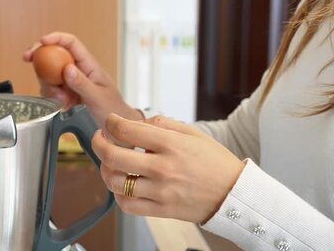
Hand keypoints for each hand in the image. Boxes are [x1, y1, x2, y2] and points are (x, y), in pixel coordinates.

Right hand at [23, 32, 141, 125]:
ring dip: (49, 86)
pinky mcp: (68, 92)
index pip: (71, 43)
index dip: (56, 38)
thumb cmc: (113, 110)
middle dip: (40, 56)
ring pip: (50, 74)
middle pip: (55, 54)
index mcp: (89, 65)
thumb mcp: (98, 97)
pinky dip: (52, 97)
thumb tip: (66, 68)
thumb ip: (81, 84)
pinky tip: (63, 106)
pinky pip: (52, 89)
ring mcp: (72, 81)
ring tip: (62, 101)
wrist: (116, 126)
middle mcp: (79, 69)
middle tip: (27, 58)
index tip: (41, 42)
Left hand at [92, 114, 244, 223]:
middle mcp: (162, 168)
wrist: (236, 194)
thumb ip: (162, 123)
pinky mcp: (161, 211)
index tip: (110, 122)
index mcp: (171, 145)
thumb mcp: (192, 133)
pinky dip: (118, 195)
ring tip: (109, 163)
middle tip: (99, 138)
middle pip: (113, 155)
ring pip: (115, 182)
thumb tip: (137, 122)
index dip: (110, 122)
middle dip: (98, 143)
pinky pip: (127, 205)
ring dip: (105, 170)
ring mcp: (160, 192)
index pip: (126, 129)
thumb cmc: (214, 162)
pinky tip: (122, 185)